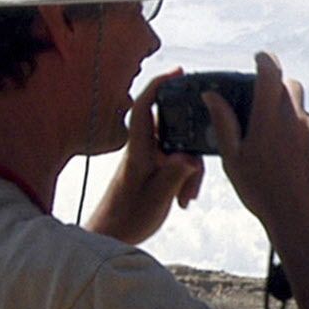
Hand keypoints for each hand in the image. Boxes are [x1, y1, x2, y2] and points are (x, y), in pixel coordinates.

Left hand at [84, 68, 206, 245]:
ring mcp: (148, 160)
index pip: (146, 107)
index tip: (179, 73)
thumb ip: (174, 174)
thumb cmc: (126, 217)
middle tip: (199, 168)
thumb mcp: (155, 198)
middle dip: (192, 146)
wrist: (110, 236)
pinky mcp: (152, 171)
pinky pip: (176, 164)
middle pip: (173, 129)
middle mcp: (142, 150)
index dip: (160, 85)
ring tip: (187, 197)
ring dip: (190, 171)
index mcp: (138, 150)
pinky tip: (184, 199)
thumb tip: (191, 157)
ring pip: (179, 150)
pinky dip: (185, 178)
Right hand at [209, 51, 308, 247]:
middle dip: (277, 90)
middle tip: (265, 110)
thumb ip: (223, 122)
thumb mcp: (234, 160)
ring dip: (291, 117)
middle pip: (290, 87)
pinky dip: (305, 135)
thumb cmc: (262, 193)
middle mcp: (296, 120)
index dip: (265, 60)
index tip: (260, 58)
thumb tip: (211, 95)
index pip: (270, 73)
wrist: (304, 219)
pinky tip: (297, 160)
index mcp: (268, 121)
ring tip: (280, 148)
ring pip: (302, 110)